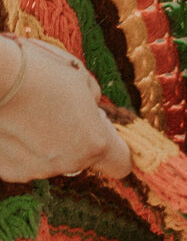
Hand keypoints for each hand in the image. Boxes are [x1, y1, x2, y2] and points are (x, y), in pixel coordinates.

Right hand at [0, 39, 129, 180]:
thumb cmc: (36, 69)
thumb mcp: (80, 76)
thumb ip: (92, 101)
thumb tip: (90, 109)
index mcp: (94, 142)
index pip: (120, 164)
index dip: (114, 147)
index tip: (100, 128)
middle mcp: (68, 163)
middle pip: (80, 158)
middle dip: (73, 137)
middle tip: (54, 107)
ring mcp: (34, 170)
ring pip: (48, 159)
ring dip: (43, 141)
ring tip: (25, 110)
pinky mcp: (7, 171)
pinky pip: (21, 160)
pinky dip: (18, 146)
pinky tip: (10, 121)